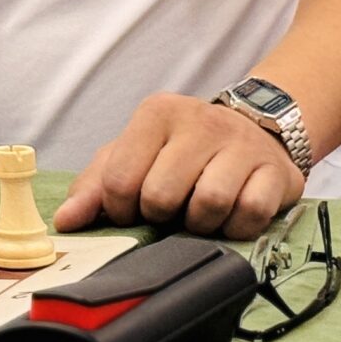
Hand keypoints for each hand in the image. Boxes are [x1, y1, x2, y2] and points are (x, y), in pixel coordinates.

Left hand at [55, 92, 304, 240]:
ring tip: (199, 215)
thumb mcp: (134, 155)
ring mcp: (241, 144)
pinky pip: (249, 214)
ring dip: (199, 225)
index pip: (120, 179)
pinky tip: (230, 218)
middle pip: (162, 195)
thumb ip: (95, 186)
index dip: (120, 210)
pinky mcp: (275, 171)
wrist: (255, 131)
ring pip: (208, 205)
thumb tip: (65, 222)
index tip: (132, 211)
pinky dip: (235, 228)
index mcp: (156, 113)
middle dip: (161, 218)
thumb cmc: (182, 150)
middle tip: (170, 213)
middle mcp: (199, 121)